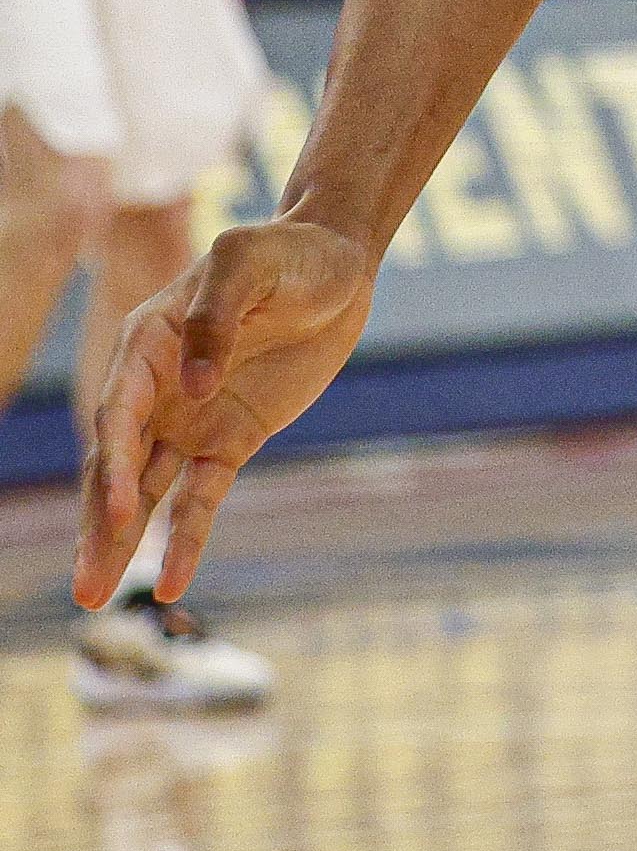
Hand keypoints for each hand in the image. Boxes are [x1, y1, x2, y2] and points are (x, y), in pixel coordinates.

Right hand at [77, 215, 379, 606]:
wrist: (338, 264)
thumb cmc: (287, 253)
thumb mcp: (248, 264)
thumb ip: (214, 319)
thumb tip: (195, 388)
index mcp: (143, 344)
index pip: (118, 413)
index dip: (113, 462)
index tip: (118, 506)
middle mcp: (155, 391)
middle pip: (114, 466)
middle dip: (97, 525)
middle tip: (84, 589)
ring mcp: (189, 421)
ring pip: (144, 493)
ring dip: (120, 543)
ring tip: (92, 597)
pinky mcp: (229, 442)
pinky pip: (200, 497)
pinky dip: (185, 537)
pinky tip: (173, 582)